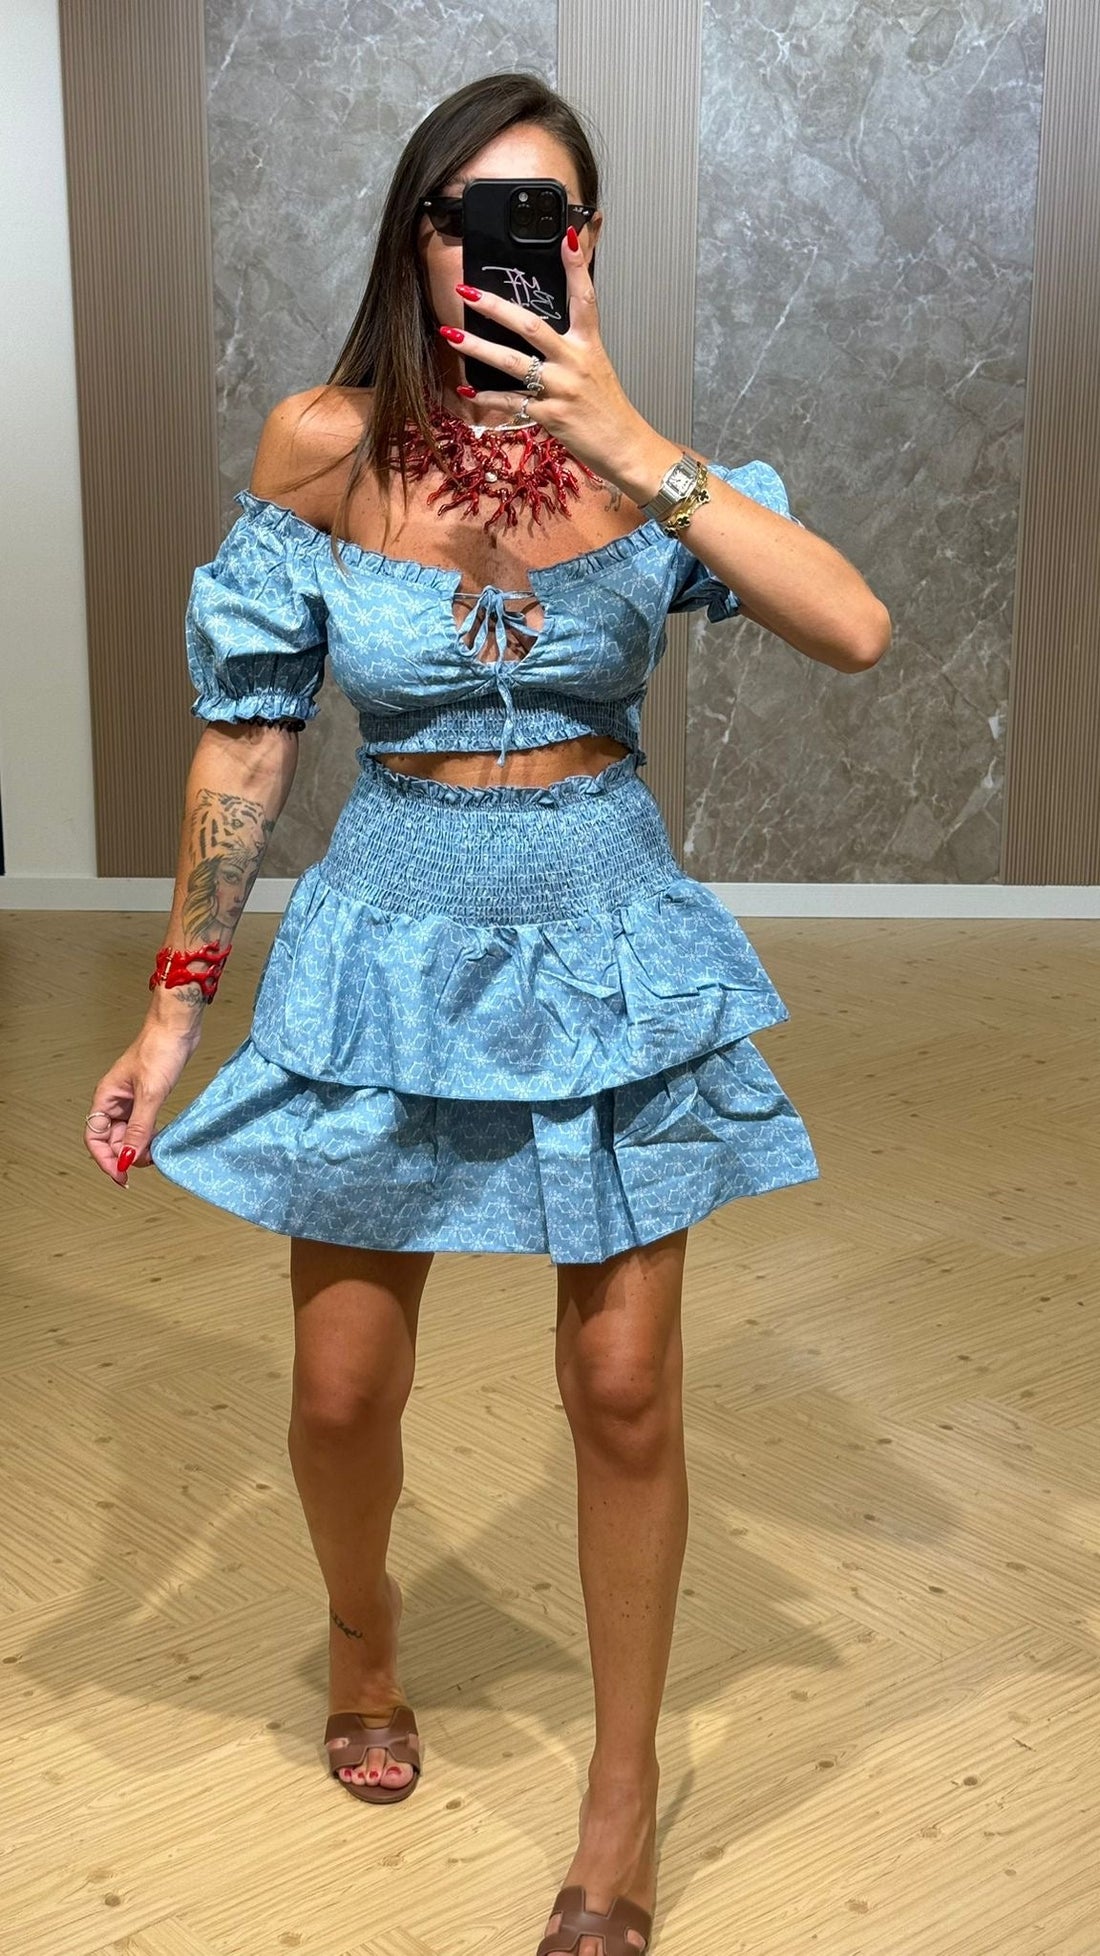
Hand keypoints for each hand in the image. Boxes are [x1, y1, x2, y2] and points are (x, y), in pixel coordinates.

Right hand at [83, 1020, 201, 1186]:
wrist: (177, 1028)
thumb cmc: (159, 1050)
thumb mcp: (151, 1094)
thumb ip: (139, 1129)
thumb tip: (127, 1158)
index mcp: (106, 1098)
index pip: (94, 1138)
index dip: (105, 1160)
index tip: (121, 1176)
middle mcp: (114, 1101)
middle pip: (111, 1140)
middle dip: (125, 1155)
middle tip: (147, 1164)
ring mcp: (130, 1100)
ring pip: (127, 1134)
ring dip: (138, 1148)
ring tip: (155, 1155)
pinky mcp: (147, 1097)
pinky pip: (142, 1125)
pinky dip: (149, 1136)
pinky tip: (160, 1141)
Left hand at [442, 228, 649, 481]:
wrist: (625, 447)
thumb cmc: (607, 409)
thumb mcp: (597, 368)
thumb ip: (573, 346)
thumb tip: (544, 333)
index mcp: (589, 346)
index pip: (584, 298)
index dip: (576, 267)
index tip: (564, 236)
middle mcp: (575, 362)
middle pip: (531, 326)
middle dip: (496, 307)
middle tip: (467, 290)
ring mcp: (561, 389)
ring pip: (513, 363)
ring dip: (478, 347)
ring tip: (451, 334)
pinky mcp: (550, 415)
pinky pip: (511, 403)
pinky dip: (487, 398)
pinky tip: (466, 391)